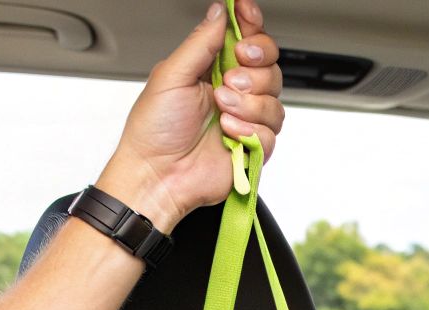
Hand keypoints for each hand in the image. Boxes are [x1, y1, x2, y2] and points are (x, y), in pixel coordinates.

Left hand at [94, 0, 284, 230]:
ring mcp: (246, 118)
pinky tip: (227, 134)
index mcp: (212, 68)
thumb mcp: (171, 75)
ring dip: (247, 104)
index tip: (247, 12)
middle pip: (270, 64)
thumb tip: (219, 12)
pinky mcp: (255, 146)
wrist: (159, 175)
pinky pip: (271, 131)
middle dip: (255, 67)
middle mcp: (233, 91)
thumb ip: (200, 43)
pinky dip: (249, 131)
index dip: (251, 23)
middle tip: (231, 76)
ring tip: (221, 111)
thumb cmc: (154, 130)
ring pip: (274, 98)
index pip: (244, 38)